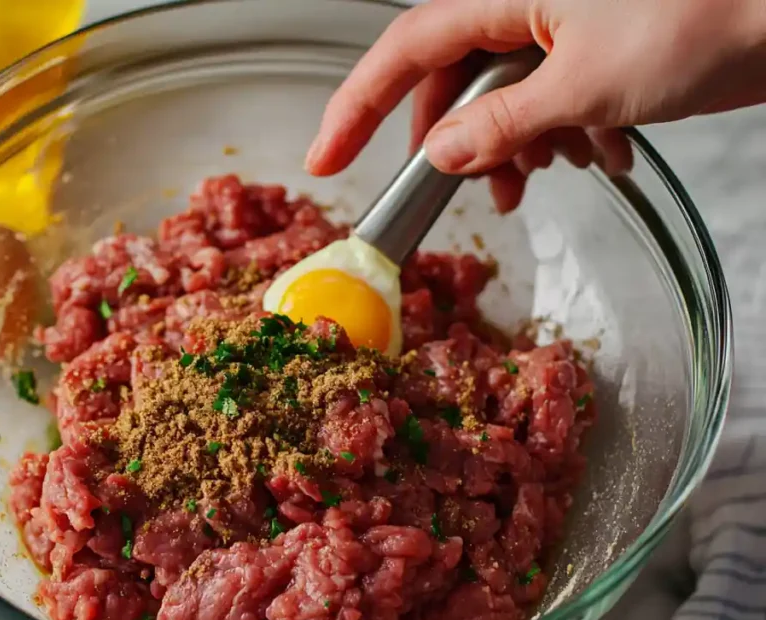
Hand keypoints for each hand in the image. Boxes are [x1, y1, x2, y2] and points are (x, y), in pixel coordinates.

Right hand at [305, 0, 765, 211]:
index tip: (325, 158)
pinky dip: (562, 137)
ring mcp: (557, 32)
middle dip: (461, 145)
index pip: (403, 49)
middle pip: (450, 83)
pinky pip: (545, 102)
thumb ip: (502, 124)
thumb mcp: (586, 86)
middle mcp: (522, 9)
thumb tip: (441, 155)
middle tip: (476, 191)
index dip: (354, 107)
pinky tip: (605, 151)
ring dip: (517, 150)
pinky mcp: (590, 55)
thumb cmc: (705, 19)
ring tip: (550, 175)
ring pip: (499, 100)